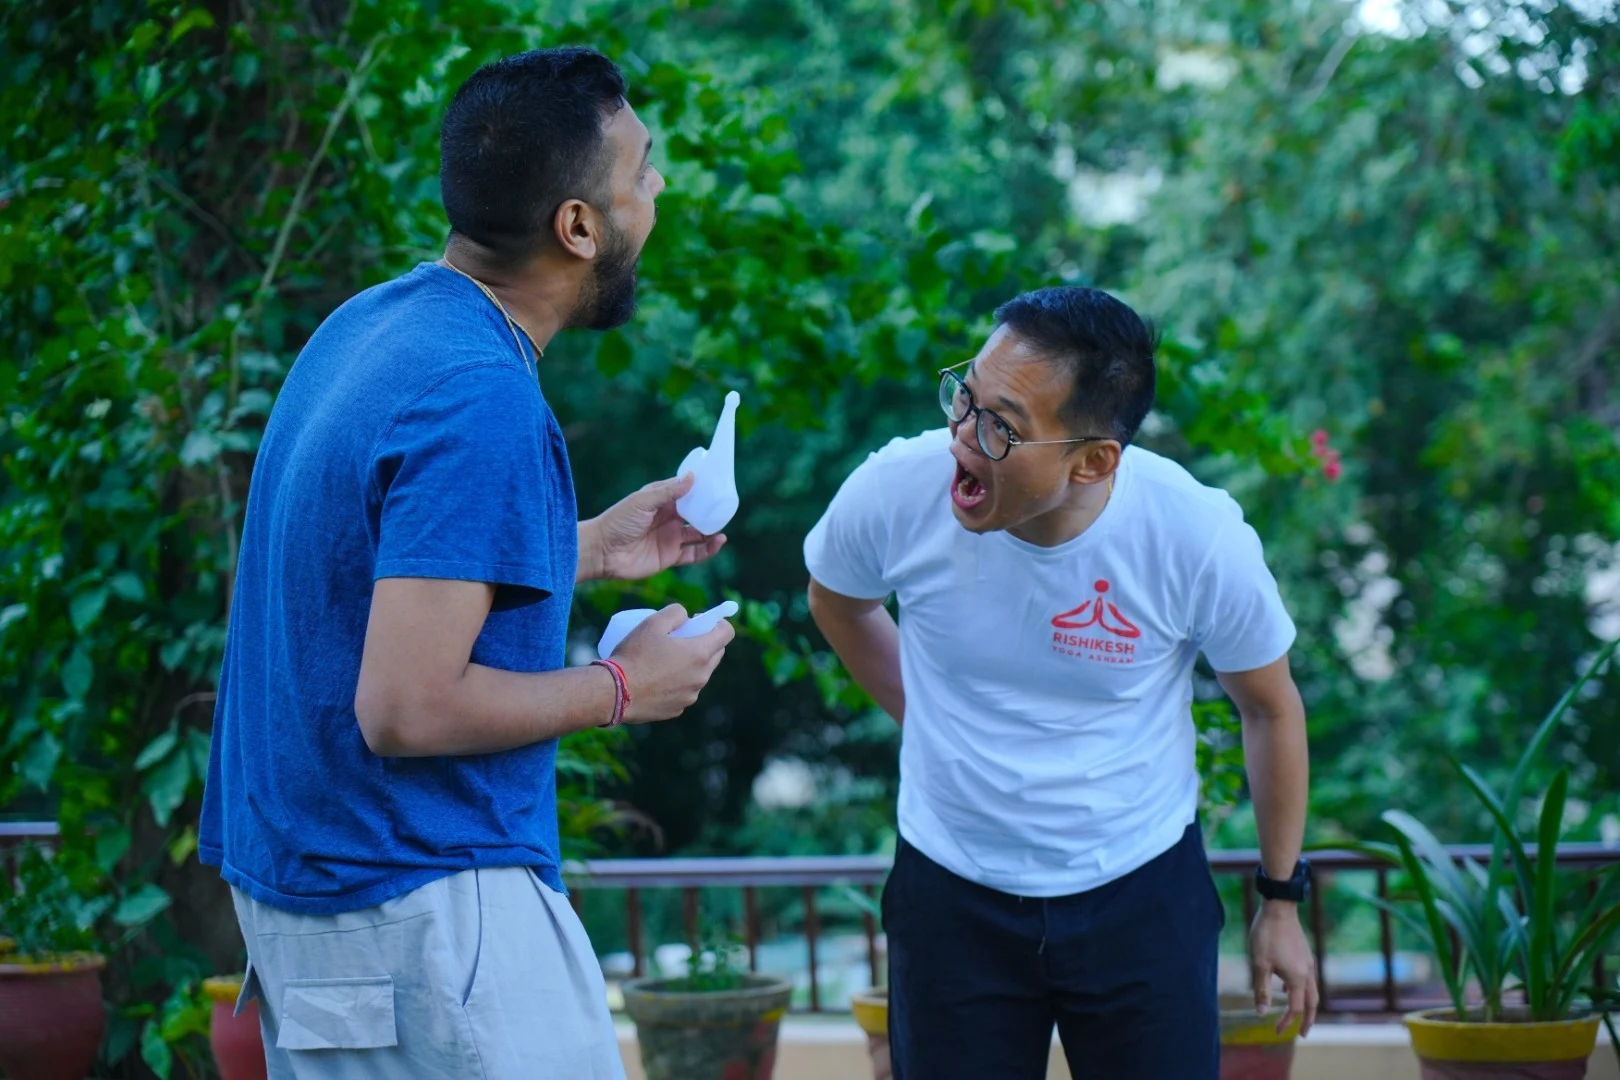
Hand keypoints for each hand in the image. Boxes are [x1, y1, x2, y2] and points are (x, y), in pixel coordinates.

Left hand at [579, 474, 726, 581]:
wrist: (602, 552)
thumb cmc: (618, 521)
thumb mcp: (643, 501)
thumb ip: (668, 492)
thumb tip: (692, 477)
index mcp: (661, 501)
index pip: (685, 492)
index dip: (700, 488)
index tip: (717, 482)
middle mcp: (668, 518)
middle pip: (695, 513)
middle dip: (710, 509)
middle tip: (726, 504)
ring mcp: (670, 538)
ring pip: (698, 533)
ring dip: (712, 529)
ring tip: (723, 524)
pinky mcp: (670, 557)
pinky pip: (694, 554)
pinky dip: (708, 549)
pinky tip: (719, 541)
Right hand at [610, 604, 733, 722]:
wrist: (615, 693)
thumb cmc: (634, 655)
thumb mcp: (652, 623)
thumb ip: (676, 612)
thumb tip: (686, 616)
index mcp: (700, 653)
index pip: (727, 633)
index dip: (717, 622)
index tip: (698, 620)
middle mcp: (701, 676)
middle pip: (715, 654)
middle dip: (703, 642)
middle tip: (680, 637)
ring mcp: (691, 695)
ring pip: (699, 674)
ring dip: (689, 664)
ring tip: (663, 660)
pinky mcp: (678, 709)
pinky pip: (684, 690)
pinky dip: (677, 683)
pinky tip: (656, 679)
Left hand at [1250, 901, 1318, 1035]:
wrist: (1279, 908)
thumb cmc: (1266, 936)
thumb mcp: (1259, 965)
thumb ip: (1262, 990)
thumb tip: (1262, 1014)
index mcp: (1297, 978)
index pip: (1295, 1009)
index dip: (1286, 1023)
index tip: (1275, 1032)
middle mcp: (1307, 972)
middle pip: (1311, 1003)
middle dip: (1307, 1020)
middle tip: (1302, 1034)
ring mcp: (1308, 962)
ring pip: (1311, 990)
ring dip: (1305, 1004)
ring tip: (1295, 1013)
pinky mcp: (1304, 953)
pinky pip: (1306, 978)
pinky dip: (1300, 989)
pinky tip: (1286, 986)